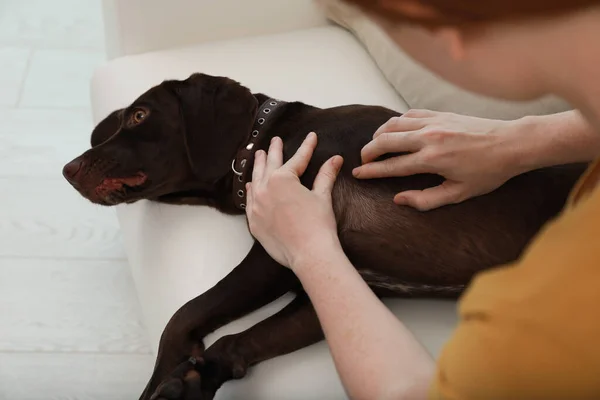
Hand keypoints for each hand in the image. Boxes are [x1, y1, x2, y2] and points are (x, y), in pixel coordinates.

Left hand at [245, 132, 343, 268]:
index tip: (311, 137)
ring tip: (260, 155)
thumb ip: (326, 175)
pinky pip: (250, 201)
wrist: (309, 253)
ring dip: (259, 166)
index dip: (306, 147)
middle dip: (275, 150)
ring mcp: (256, 206)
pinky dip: (251, 190)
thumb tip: (336, 159)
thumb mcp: (322, 196)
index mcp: (282, 179)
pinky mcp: (254, 222)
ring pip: (256, 180)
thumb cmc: (318, 225)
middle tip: (276, 140)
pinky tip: (252, 184)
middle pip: (270, 165)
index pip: (297, 159)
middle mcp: (265, 189)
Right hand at [352, 109, 522, 210]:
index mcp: (432, 160)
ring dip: (379, 134)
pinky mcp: (440, 113)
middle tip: (363, 160)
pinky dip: (396, 122)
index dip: (371, 171)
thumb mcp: (459, 193)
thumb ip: (426, 199)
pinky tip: (394, 130)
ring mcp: (433, 122)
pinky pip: (409, 114)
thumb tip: (399, 199)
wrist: (511, 143)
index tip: (358, 174)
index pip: (391, 166)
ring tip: (374, 145)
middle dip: (368, 151)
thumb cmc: (489, 172)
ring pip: (394, 124)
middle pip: (385, 140)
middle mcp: (428, 137)